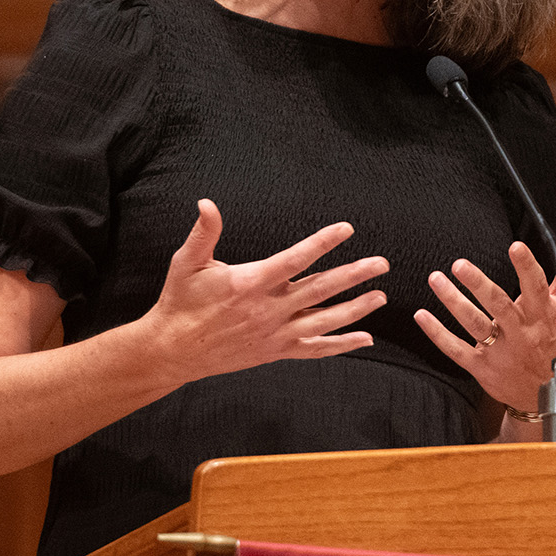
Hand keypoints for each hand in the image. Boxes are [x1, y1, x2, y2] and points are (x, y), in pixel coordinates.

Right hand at [144, 199, 388, 381]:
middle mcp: (268, 310)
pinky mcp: (275, 352)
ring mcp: (275, 334)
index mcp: (251, 283)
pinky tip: (365, 339)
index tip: (347, 229)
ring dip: (356, 309)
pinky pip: (315, 350)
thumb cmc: (180, 302)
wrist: (173, 350)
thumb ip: (203, 233)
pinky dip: (342, 345)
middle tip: (382, 263)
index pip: (296, 259)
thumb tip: (207, 203)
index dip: (323, 242)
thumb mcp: (186, 263)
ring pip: (324, 321)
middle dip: (354, 275)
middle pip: (320, 290)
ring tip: (381, 297)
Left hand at [414, 226, 555, 412]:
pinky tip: (421, 314)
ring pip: (475, 324)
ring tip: (435, 279)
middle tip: (459, 264)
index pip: (536, 288)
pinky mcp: (482, 367)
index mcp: (542, 315)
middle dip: (479, 284)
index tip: (515, 246)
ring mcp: (500, 352)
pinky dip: (437, 333)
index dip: (527, 268)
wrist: (545, 393)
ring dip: (453, 301)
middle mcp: (521, 333)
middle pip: (499, 306)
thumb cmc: (552, 338)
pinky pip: (456, 349)